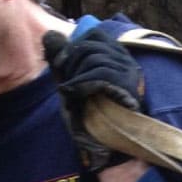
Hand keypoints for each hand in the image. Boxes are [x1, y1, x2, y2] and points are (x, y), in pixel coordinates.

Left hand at [43, 28, 143, 170]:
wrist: (110, 147)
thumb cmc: (93, 118)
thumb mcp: (73, 84)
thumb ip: (64, 61)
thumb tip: (51, 35)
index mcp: (117, 57)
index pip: (94, 34)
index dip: (73, 45)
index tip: (61, 65)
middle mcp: (127, 61)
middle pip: (90, 44)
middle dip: (70, 62)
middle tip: (67, 84)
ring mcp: (130, 72)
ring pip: (93, 57)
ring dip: (75, 75)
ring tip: (73, 94)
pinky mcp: (129, 85)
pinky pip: (100, 72)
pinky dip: (82, 82)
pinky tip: (75, 94)